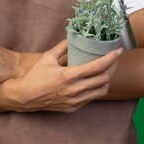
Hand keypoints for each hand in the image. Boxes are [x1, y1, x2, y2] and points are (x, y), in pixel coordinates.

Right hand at [6, 39, 123, 113]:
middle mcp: (74, 90)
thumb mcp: (47, 57)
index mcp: (68, 75)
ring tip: (107, 70)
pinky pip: (92, 98)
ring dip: (107, 79)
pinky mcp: (73, 108)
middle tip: (114, 58)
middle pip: (104, 79)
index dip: (111, 58)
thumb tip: (74, 36)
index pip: (97, 67)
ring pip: (101, 91)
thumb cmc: (35, 75)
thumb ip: (62, 46)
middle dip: (113, 67)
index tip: (118, 50)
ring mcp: (75, 101)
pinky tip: (94, 81)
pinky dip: (97, 88)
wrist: (25, 96)